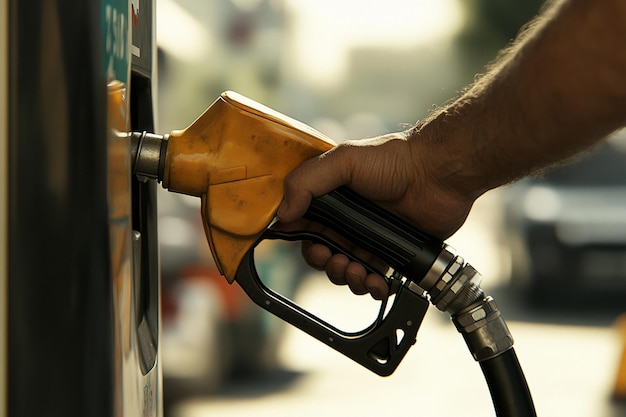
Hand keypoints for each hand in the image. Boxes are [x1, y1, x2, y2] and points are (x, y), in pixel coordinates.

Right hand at [277, 131, 476, 297]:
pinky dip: (372, 287)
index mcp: (332, 199)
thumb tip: (283, 212)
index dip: (304, 242)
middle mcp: (348, 220)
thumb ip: (307, 182)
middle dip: (326, 265)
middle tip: (337, 260)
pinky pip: (375, 278)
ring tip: (359, 271)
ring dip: (347, 278)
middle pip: (324, 255)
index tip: (315, 247)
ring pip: (346, 271)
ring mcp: (369, 238)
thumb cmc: (394, 159)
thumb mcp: (343, 160)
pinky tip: (377, 283)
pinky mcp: (391, 252)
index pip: (305, 228)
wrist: (438, 172)